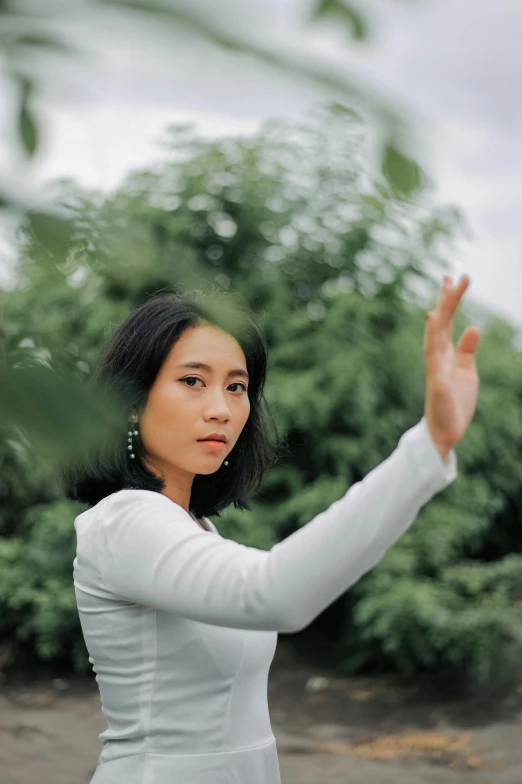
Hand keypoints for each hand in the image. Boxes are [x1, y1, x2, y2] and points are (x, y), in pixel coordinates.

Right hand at [424, 274, 480, 460]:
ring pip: (437, 331)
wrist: (445, 433)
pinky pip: (433, 352)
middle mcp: (437, 355)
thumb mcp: (467, 373)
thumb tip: (474, 326)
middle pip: (442, 321)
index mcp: (446, 354)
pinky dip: (432, 334)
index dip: (451, 301)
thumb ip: (467, 350)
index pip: (448, 322)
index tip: (454, 280)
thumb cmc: (454, 404)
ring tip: (446, 287)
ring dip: (442, 309)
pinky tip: (433, 317)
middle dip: (448, 299)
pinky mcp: (436, 378)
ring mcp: (435, 365)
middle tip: (452, 275)